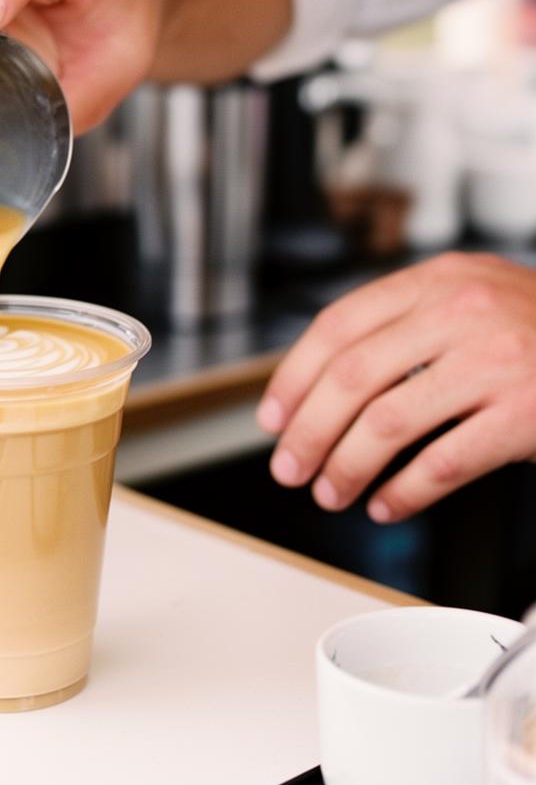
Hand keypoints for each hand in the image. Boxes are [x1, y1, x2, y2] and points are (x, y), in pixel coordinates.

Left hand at [257, 253, 535, 522]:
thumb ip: (406, 321)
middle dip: (308, 432)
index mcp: (438, 280)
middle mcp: (462, 313)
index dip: (293, 377)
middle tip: (289, 467)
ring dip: (347, 467)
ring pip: (388, 423)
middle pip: (352, 378)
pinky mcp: (524, 415)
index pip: (338, 325)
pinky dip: (404, 492)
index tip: (273, 416)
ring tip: (332, 491)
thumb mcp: (471, 294)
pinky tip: (387, 504)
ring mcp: (495, 364)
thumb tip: (322, 383)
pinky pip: (443, 462)